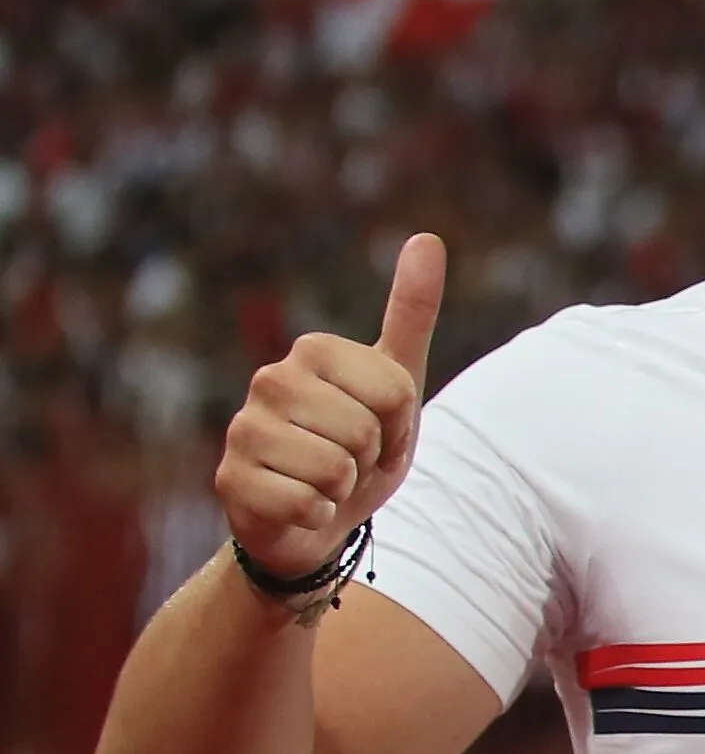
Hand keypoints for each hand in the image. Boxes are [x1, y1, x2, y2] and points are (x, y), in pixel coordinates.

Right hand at [219, 233, 441, 577]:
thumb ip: (411, 313)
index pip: (396, 392)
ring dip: (344, 489)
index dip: (401, 424)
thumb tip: (427, 238)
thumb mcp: (397, 382)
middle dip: (371, 458)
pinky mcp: (229, 481)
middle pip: (364, 430)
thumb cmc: (361, 446)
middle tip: (352, 459)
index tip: (382, 428)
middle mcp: (269, 380)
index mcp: (313, 352)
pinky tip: (301, 506)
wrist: (318, 516)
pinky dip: (318, 515)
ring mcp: (242, 429)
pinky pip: (306, 505)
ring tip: (326, 481)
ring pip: (334, 470)